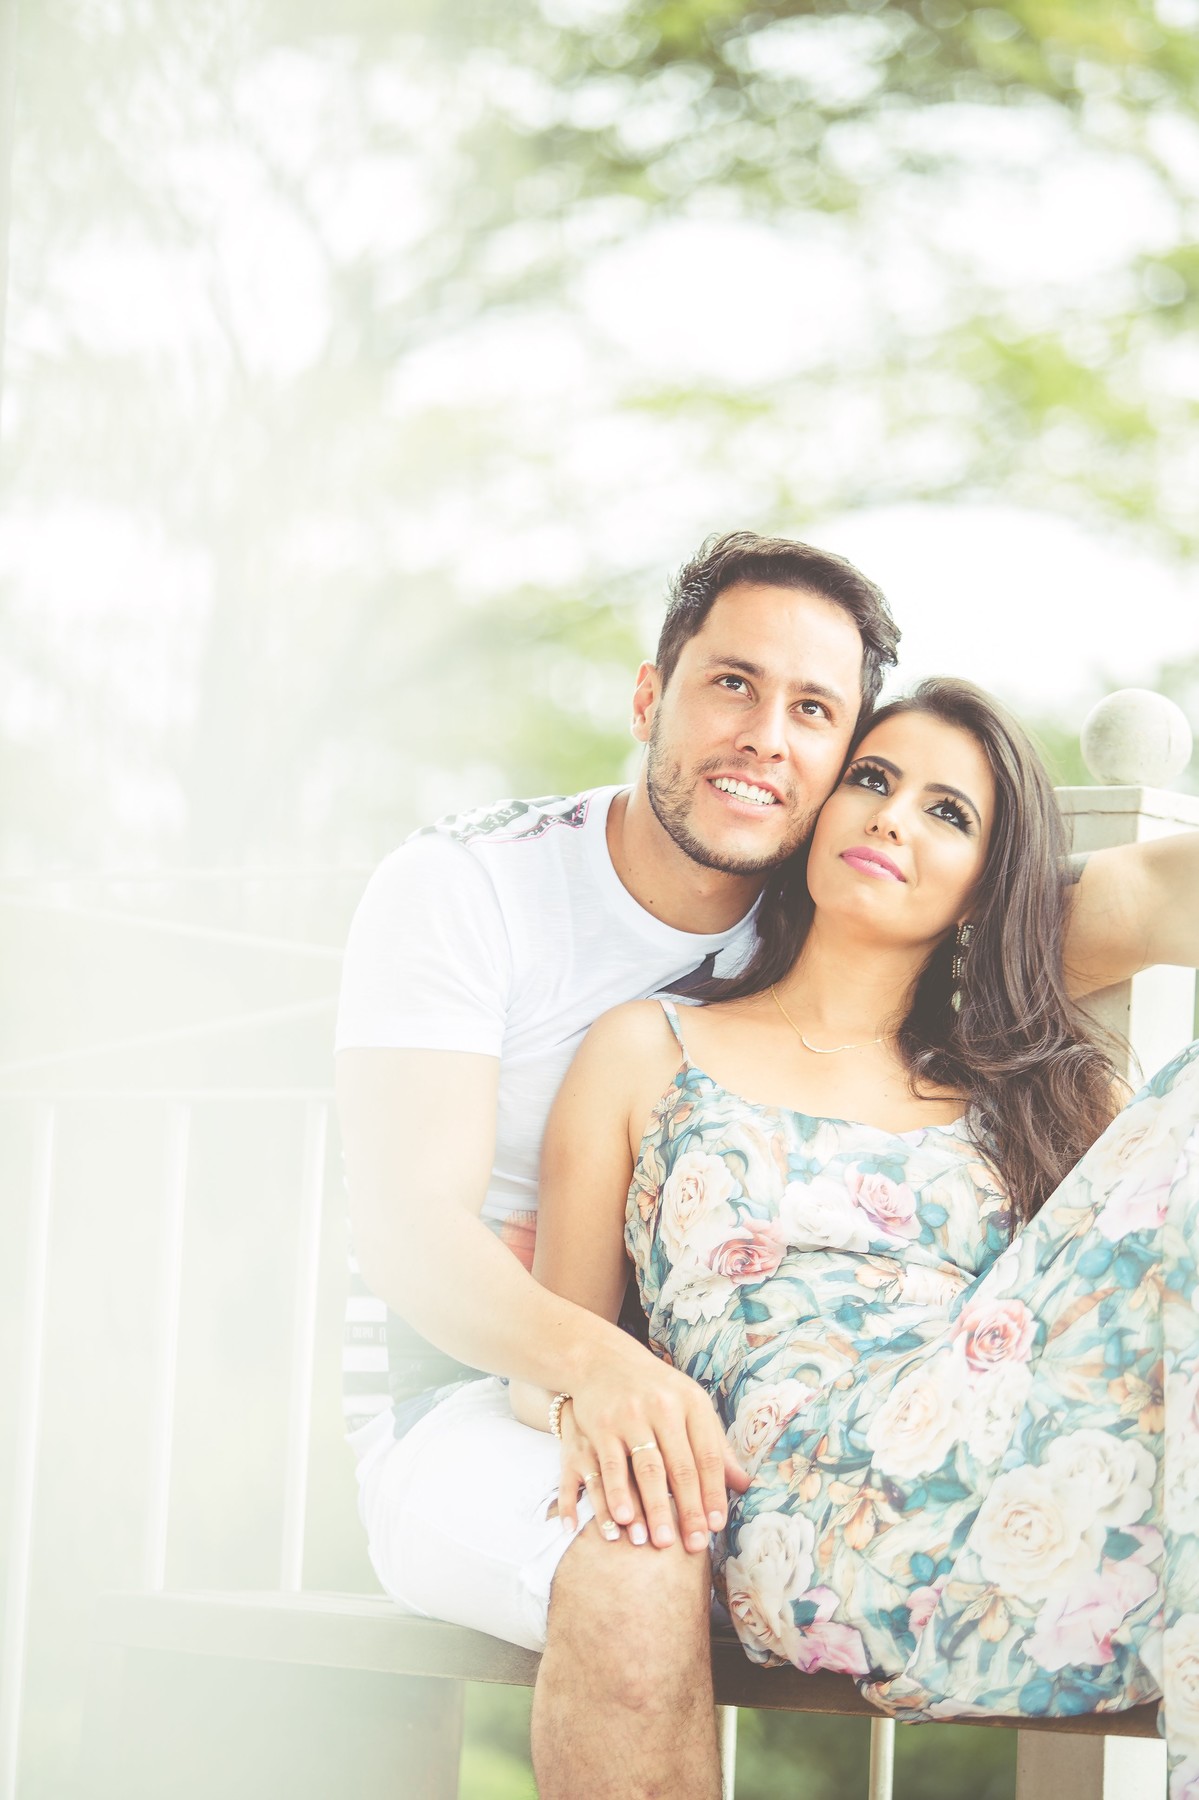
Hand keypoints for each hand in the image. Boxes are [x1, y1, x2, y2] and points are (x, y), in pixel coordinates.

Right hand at [566, 1344, 749, 1553]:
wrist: (602, 1359)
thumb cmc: (655, 1391)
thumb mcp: (689, 1407)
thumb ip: (715, 1445)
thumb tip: (745, 1485)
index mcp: (691, 1403)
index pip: (708, 1456)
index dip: (714, 1492)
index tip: (717, 1526)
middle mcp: (663, 1407)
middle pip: (681, 1468)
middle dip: (689, 1510)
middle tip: (694, 1545)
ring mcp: (630, 1416)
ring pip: (647, 1470)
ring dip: (655, 1508)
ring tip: (661, 1542)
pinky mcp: (601, 1425)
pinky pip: (612, 1467)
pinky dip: (618, 1495)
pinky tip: (624, 1520)